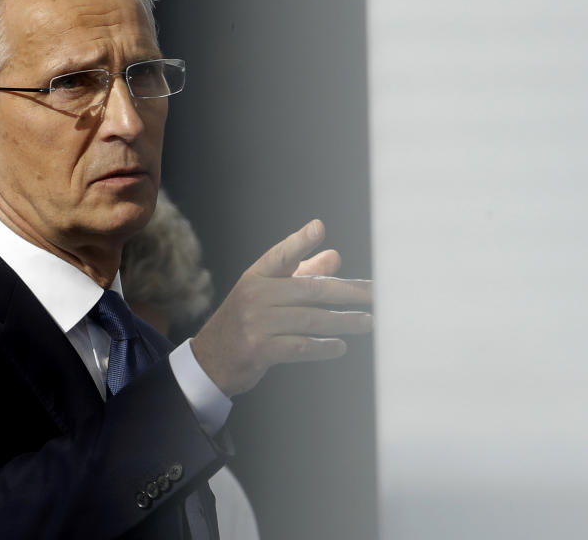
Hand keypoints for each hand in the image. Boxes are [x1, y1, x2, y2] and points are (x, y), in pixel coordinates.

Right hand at [191, 219, 372, 396]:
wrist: (211, 360)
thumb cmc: (246, 321)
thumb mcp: (267, 293)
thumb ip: (301, 274)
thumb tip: (335, 256)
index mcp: (256, 276)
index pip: (280, 255)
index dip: (299, 241)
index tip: (318, 228)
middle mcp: (254, 296)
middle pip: (309, 290)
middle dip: (347, 292)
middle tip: (376, 295)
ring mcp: (255, 323)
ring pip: (309, 320)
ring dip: (343, 322)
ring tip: (367, 322)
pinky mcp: (258, 349)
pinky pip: (299, 346)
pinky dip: (323, 347)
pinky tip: (340, 347)